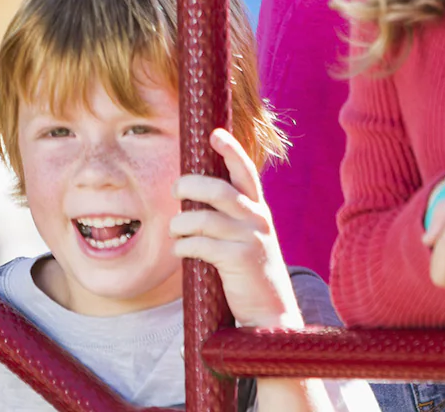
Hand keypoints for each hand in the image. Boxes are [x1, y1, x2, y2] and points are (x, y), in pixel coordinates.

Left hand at [170, 128, 304, 329]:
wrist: (269, 311)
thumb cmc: (247, 268)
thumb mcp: (245, 234)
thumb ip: (228, 213)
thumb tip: (190, 191)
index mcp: (257, 209)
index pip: (245, 171)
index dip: (231, 150)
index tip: (215, 133)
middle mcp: (257, 219)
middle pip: (217, 189)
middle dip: (188, 185)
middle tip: (175, 191)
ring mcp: (250, 239)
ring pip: (202, 219)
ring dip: (179, 224)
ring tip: (174, 231)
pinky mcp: (240, 260)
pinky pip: (199, 245)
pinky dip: (182, 247)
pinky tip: (182, 252)